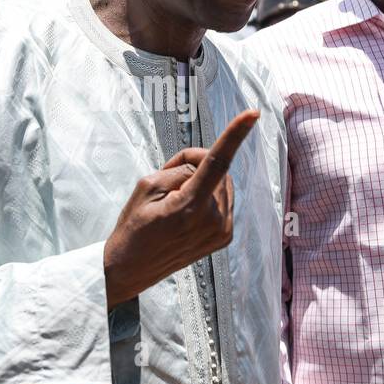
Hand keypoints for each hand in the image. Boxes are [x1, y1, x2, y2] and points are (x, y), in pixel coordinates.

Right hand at [103, 109, 257, 308]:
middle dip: (195, 164)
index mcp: (190, 207)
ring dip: (201, 181)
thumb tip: (202, 166)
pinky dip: (206, 196)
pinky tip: (184, 212)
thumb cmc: (133, 226)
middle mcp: (213, 221)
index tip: (252, 114)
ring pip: (220, 184)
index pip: (217, 162)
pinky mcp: (224, 237)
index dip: (235, 134)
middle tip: (168, 175)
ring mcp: (221, 231)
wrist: (131, 269)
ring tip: (173, 200)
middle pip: (216, 168)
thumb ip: (179, 169)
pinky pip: (221, 200)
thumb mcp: (146, 187)